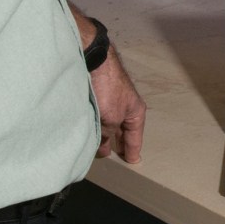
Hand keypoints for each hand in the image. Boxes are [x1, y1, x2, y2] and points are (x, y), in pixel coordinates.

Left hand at [90, 47, 145, 162]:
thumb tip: (103, 146)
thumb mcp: (111, 118)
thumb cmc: (109, 88)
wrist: (95, 62)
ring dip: (104, 133)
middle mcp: (125, 106)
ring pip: (109, 122)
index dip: (133, 150)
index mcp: (135, 112)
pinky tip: (89, 129)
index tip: (133, 161)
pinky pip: (99, 114)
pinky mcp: (99, 93)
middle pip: (122, 129)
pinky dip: (95, 123)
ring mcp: (111, 99)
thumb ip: (108, 134)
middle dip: (117, 142)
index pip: (136, 136)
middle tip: (112, 156)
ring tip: (96, 145)